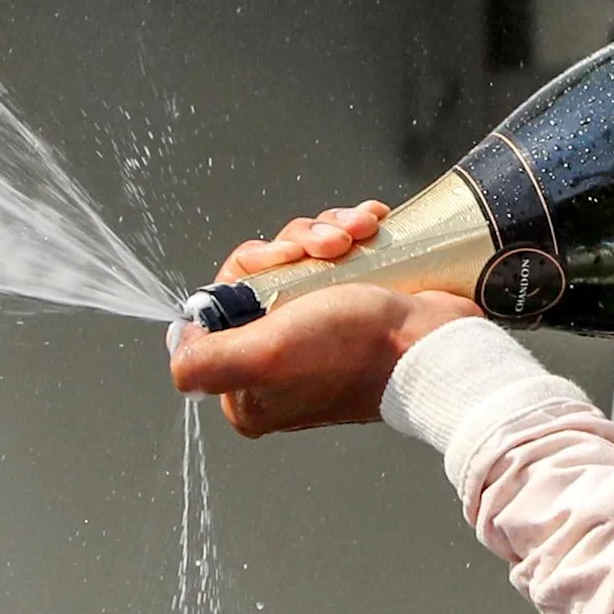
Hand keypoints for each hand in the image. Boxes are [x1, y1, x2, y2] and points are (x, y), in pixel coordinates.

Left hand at [168, 203, 480, 436]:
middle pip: (266, 271)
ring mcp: (320, 334)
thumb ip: (207, 361)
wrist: (436, 343)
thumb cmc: (359, 352)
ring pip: (304, 255)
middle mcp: (282, 362)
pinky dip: (353, 231)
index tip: (287, 258)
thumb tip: (177, 346)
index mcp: (252, 386)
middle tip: (329, 248)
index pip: (227, 301)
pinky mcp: (355, 308)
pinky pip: (339, 255)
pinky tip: (370, 227)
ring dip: (329, 232)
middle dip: (298, 244)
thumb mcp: (266, 356)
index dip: (256, 265)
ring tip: (357, 236)